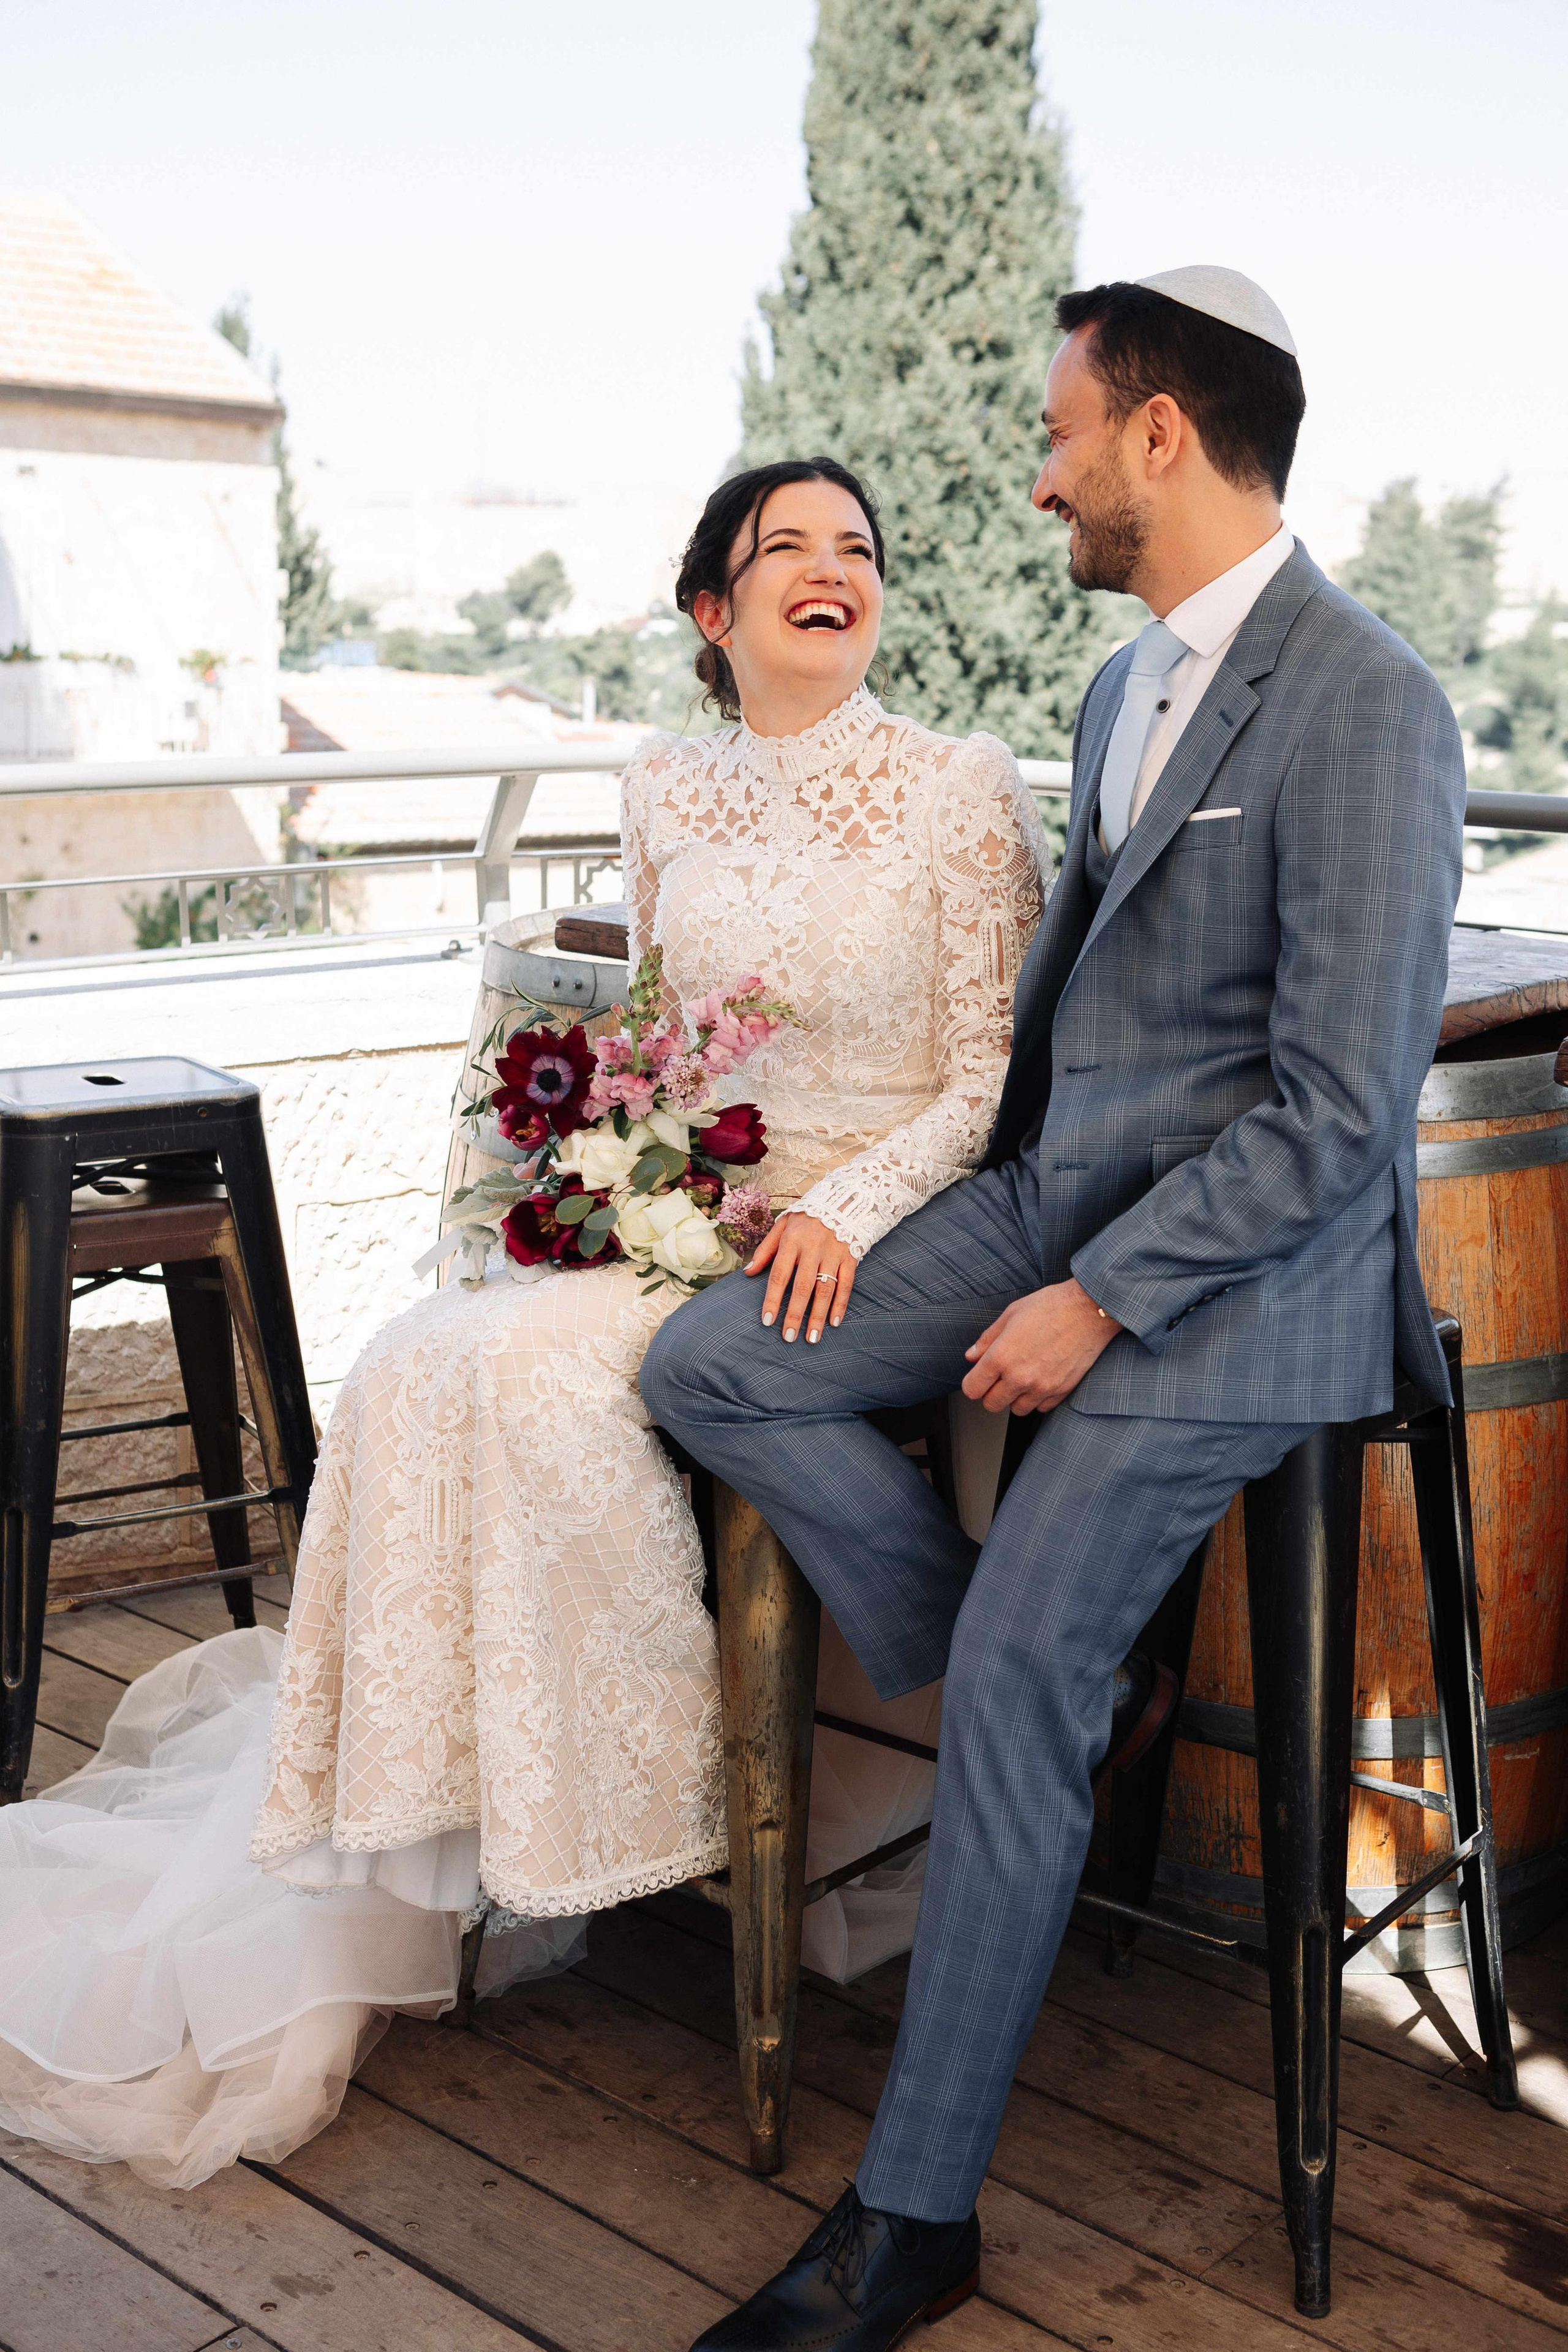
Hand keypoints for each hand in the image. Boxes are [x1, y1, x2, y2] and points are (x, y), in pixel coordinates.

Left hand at [746, 1212, 857, 1343]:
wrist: (844, 1200)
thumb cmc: (806, 1217)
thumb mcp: (782, 1226)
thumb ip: (765, 1250)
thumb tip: (748, 1272)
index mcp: (792, 1240)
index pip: (779, 1274)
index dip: (772, 1299)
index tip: (767, 1320)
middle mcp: (813, 1248)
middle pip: (803, 1287)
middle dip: (795, 1314)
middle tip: (788, 1337)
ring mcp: (834, 1254)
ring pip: (826, 1289)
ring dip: (818, 1316)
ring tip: (812, 1338)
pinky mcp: (851, 1257)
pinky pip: (847, 1285)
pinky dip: (841, 1304)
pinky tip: (834, 1322)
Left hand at [961, 1278, 1120, 1414]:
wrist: (1090, 1310)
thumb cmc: (1051, 1306)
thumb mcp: (1011, 1314)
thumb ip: (988, 1339)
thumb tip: (972, 1356)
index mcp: (1001, 1356)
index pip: (972, 1389)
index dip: (973, 1382)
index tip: (979, 1376)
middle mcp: (1020, 1377)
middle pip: (992, 1404)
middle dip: (991, 1392)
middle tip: (1000, 1377)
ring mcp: (1042, 1387)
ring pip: (1017, 1409)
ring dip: (1015, 1397)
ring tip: (1023, 1377)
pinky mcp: (1062, 1391)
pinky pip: (1041, 1407)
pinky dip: (1038, 1398)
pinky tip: (1041, 1379)